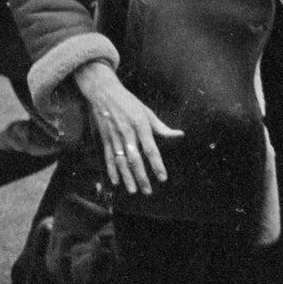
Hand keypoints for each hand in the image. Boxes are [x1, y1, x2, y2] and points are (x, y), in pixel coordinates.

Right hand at [73, 61, 182, 194]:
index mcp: (140, 125)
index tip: (162, 178)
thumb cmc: (128, 101)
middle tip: (147, 191)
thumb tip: (179, 135)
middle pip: (135, 159)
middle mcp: (127, 132)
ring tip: (133, 190)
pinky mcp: (104, 137)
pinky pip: (108, 156)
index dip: (157, 165)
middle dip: (141, 177)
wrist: (102, 91)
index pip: (151, 149)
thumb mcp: (146, 111)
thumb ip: (162, 127)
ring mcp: (114, 136)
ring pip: (120, 160)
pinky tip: (115, 181)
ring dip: (126, 177)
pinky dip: (111, 169)